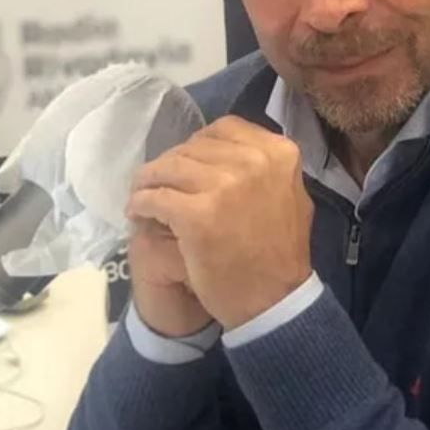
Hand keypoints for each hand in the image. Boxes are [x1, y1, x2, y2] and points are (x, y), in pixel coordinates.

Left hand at [126, 116, 313, 329]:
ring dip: (148, 181)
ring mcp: (223, 186)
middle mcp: (252, 161)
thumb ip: (266, 169)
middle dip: (170, 164)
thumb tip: (232, 152)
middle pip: (192, 148)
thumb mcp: (292, 196)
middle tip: (156, 180)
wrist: (274, 300)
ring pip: (168, 169)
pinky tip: (138, 212)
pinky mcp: (195, 214)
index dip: (198, 145)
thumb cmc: (282, 253)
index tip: (187, 163)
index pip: (224, 129)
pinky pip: (154, 198)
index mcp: (277, 153)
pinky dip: (141, 203)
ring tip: (141, 194)